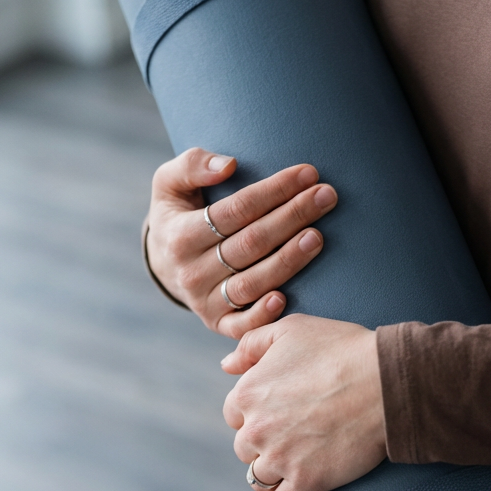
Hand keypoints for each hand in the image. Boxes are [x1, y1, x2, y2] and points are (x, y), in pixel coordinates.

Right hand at [146, 148, 337, 337]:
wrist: (165, 264)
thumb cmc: (179, 214)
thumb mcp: (170, 183)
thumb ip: (191, 166)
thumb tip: (229, 166)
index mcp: (180, 235)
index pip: (236, 210)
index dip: (274, 191)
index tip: (308, 174)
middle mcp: (192, 272)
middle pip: (251, 243)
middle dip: (292, 217)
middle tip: (326, 196)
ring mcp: (205, 301)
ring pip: (252, 282)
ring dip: (288, 260)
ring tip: (317, 236)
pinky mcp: (217, 323)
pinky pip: (242, 325)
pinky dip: (263, 314)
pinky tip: (286, 297)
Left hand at [221, 314, 386, 490]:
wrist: (384, 381)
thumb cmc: (342, 349)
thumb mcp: (291, 329)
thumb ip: (252, 344)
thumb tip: (226, 365)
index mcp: (248, 394)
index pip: (234, 415)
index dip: (255, 413)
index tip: (279, 412)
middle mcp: (256, 429)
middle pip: (245, 448)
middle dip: (264, 443)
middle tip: (294, 436)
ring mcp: (279, 459)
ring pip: (259, 478)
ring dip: (274, 473)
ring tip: (296, 465)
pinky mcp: (306, 482)